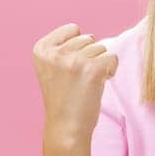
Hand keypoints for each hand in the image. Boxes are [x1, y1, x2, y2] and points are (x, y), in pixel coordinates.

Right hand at [33, 22, 118, 144]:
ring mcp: (73, 59)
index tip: (70, 67)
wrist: (66, 126)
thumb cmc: (64, 98)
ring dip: (100, 64)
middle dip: (90, 56)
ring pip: (102, 47)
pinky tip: (99, 83)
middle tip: (79, 78)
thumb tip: (88, 34)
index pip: (73, 28)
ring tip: (87, 82)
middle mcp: (55, 52)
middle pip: (89, 38)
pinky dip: (111, 70)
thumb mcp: (52, 68)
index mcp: (41, 48)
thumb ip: (63, 48)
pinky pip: (113, 57)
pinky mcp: (92, 69)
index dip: (78, 46)